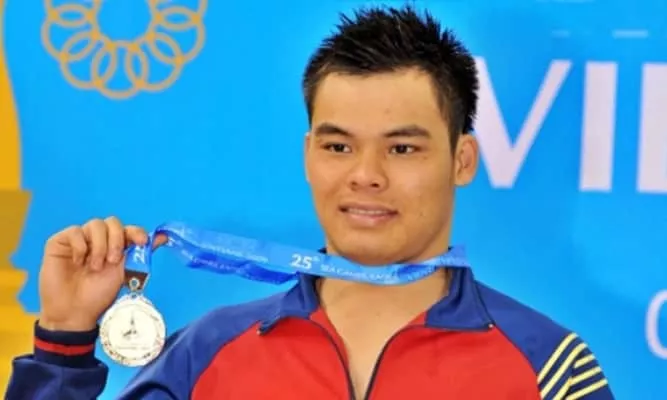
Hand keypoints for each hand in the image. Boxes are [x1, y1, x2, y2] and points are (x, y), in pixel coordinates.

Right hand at [37, 217, 165, 331]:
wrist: (74, 312)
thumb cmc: (98, 295)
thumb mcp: (125, 273)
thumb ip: (141, 254)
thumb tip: (163, 237)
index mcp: (115, 246)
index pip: (128, 229)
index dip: (136, 232)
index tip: (142, 242)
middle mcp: (98, 240)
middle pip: (113, 222)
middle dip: (117, 240)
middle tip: (113, 261)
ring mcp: (80, 239)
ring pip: (95, 224)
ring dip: (100, 245)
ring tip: (95, 266)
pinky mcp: (60, 242)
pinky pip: (75, 231)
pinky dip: (80, 246)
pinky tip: (78, 262)